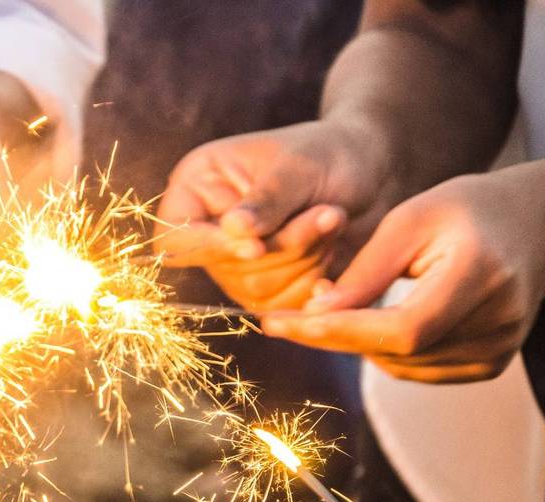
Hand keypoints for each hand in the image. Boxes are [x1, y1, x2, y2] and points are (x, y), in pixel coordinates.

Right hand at [153, 120, 391, 310]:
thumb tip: (234, 231)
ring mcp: (236, 263)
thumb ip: (268, 200)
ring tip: (334, 219)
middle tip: (329, 212)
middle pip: (225, 267)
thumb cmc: (330, 152)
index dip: (209, 248)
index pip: (174, 235)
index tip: (255, 247)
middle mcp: (209, 229)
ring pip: (257, 289)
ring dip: (306, 259)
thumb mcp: (299, 166)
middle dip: (285, 246)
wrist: (370, 172)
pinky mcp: (266, 287)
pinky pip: (283, 305)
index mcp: (197, 188)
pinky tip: (334, 250)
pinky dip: (315, 282)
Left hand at [261, 172, 544, 382]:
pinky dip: (385, 351)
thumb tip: (316, 314)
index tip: (280, 323)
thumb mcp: (409, 220)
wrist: (536, 226)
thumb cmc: (464, 211)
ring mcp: (498, 349)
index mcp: (479, 274)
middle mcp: (498, 320)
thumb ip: (365, 270)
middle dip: (333, 337)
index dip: (339, 331)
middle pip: (397, 352)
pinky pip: (419, 370)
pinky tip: (371, 321)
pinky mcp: (491, 364)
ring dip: (356, 343)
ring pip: (401, 367)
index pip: (402, 328)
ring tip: (335, 306)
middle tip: (286, 316)